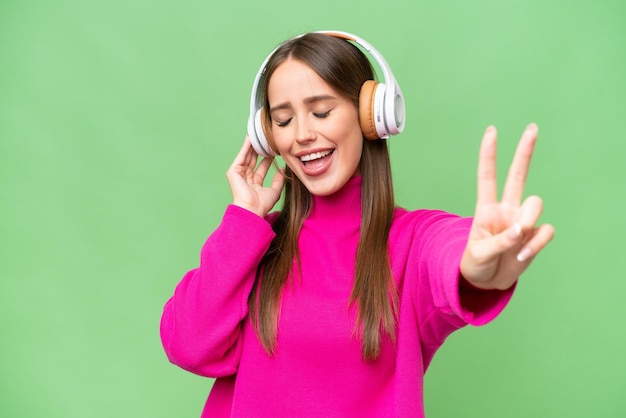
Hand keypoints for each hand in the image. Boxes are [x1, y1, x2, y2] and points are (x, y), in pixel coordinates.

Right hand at [226, 136, 284, 217]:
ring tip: (259, 135)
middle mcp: (246, 178)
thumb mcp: (275, 191)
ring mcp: (239, 174)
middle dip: (260, 150)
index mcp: (254, 183)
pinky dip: (245, 147)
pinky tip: (251, 139)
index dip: (267, 158)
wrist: (251, 209)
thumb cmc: (262, 204)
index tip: (274, 150)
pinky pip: (241, 157)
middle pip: (253, 160)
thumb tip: (283, 170)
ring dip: (253, 146)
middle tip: (267, 140)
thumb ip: (279, 180)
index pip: (261, 167)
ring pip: (247, 156)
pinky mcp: (233, 171)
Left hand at [460, 124, 554, 289]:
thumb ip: (499, 241)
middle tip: (532, 128)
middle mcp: (506, 210)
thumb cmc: (476, 263)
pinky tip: (522, 255)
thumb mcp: (479, 254)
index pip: (487, 177)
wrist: (487, 282)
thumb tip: (521, 230)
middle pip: (518, 175)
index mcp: (486, 209)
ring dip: (528, 221)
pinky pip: (545, 232)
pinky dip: (535, 245)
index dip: (489, 155)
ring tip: (516, 243)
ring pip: (536, 204)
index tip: (492, 131)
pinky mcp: (535, 236)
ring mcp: (523, 221)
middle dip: (525, 152)